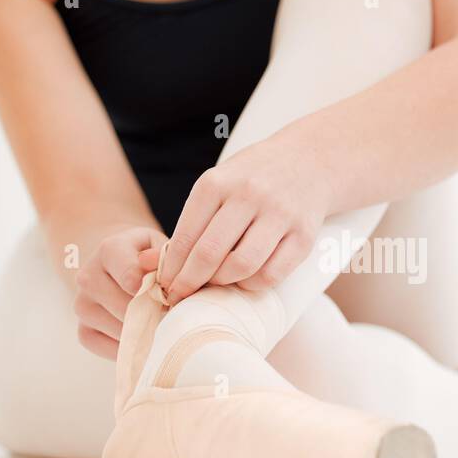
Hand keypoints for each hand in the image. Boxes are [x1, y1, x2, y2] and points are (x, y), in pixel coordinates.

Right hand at [74, 226, 163, 359]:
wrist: (120, 267)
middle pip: (127, 308)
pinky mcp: (83, 331)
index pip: (131, 278)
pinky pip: (110, 349)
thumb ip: (163, 257)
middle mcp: (88, 277)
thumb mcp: (159, 247)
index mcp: (108, 250)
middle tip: (170, 314)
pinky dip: (132, 348)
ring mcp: (82, 306)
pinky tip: (142, 335)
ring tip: (158, 322)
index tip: (169, 296)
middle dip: (154, 315)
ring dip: (145, 332)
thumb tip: (155, 267)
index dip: (156, 293)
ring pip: (120, 330)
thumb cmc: (148, 258)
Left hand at [145, 138, 329, 304]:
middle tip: (181, 297)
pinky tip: (244, 280)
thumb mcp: (217, 186)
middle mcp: (248, 195)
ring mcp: (279, 214)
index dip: (171, 268)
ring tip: (215, 284)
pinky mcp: (303, 234)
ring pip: (241, 266)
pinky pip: (272, 274)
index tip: (164, 286)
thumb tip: (147, 264)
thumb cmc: (251, 179)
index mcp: (217, 182)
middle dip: (189, 283)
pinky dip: (252, 285)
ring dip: (222, 284)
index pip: (186, 236)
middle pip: (209, 254)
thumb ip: (187, 224)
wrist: (310, 160)